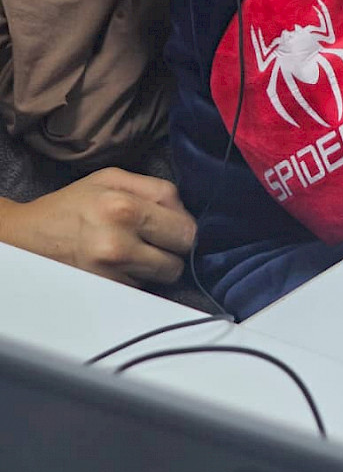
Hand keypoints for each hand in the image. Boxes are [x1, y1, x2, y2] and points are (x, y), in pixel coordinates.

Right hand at [0, 168, 196, 287]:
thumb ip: (156, 188)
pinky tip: (121, 262)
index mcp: (126, 208)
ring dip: (157, 265)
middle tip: (157, 238)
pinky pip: (143, 287)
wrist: (29, 237)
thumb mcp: (112, 178)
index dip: (183, 226)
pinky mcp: (106, 293)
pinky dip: (138, 276)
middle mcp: (120, 244)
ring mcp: (112, 273)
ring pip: (164, 276)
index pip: (186, 228)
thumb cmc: (73, 204)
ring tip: (135, 249)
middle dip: (175, 247)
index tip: (172, 224)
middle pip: (180, 257)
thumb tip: (186, 210)